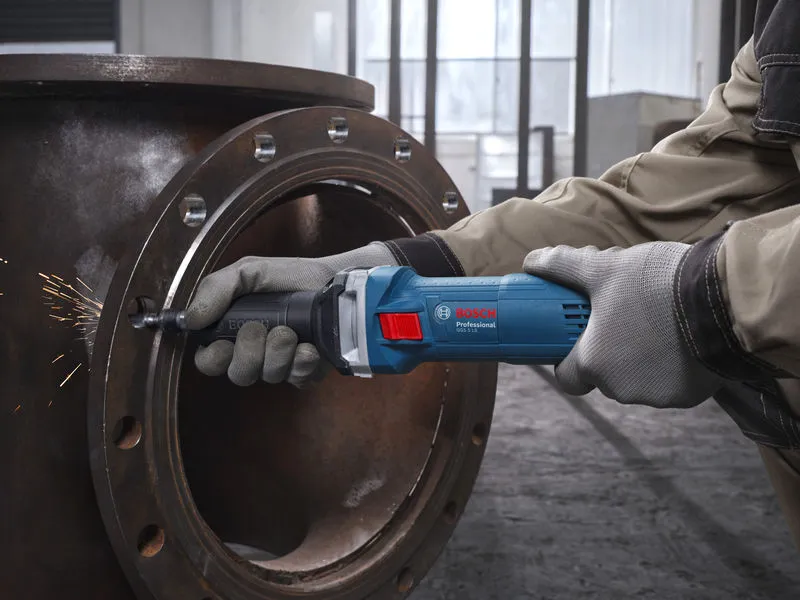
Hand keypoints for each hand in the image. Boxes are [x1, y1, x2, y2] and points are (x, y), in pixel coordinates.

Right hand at [185, 243, 397, 386]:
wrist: (335, 280)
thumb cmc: (289, 277)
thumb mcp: (249, 271)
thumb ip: (216, 288)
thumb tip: (190, 319)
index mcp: (233, 332)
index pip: (208, 360)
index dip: (213, 357)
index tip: (224, 343)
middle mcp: (255, 353)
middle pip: (238, 375)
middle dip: (249, 353)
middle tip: (265, 328)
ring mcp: (282, 365)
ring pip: (269, 376)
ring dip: (278, 353)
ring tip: (292, 331)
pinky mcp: (308, 372)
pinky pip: (298, 379)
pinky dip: (302, 362)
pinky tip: (309, 347)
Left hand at [524, 242, 723, 407]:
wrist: (722, 299)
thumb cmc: (656, 284)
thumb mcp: (603, 268)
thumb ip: (563, 266)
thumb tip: (532, 260)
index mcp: (593, 363)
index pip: (567, 376)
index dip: (569, 358)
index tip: (577, 339)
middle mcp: (621, 388)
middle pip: (604, 375)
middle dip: (609, 350)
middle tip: (622, 318)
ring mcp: (656, 396)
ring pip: (637, 379)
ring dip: (640, 358)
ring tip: (654, 322)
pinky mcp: (688, 397)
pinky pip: (669, 383)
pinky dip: (670, 365)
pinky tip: (678, 339)